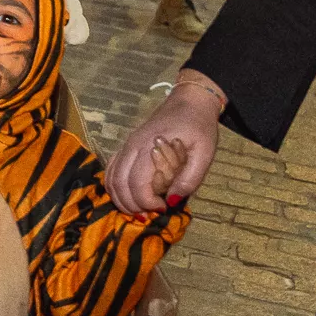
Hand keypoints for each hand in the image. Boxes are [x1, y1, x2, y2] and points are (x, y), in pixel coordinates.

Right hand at [108, 71, 224, 213]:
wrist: (189, 101)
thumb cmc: (199, 127)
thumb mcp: (205, 154)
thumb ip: (190, 179)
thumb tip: (172, 201)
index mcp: (151, 147)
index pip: (137, 184)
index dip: (147, 203)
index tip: (163, 208)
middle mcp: (133, 146)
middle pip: (119, 183)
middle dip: (132, 205)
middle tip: (150, 214)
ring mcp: (126, 145)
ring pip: (110, 178)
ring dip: (120, 199)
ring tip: (139, 208)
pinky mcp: (126, 146)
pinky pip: (111, 170)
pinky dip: (115, 187)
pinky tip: (128, 195)